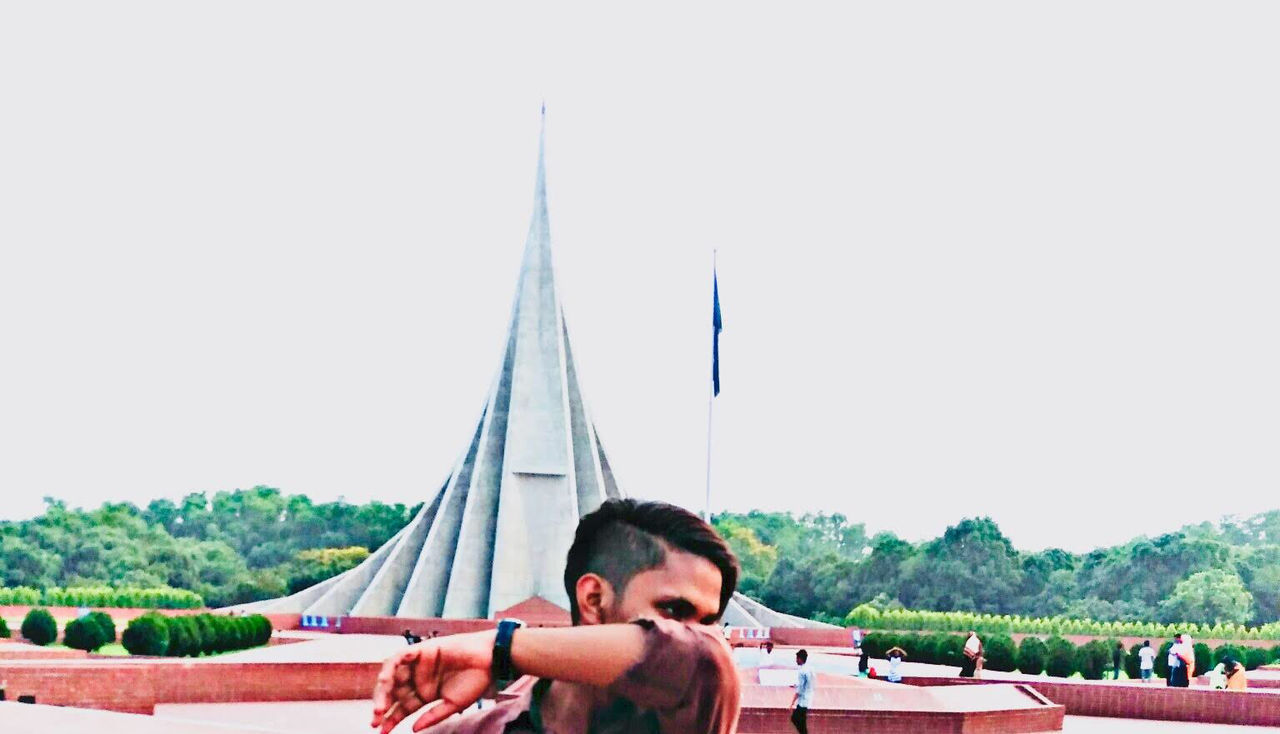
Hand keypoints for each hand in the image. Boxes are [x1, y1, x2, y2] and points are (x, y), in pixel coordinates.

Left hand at [371, 631, 496, 732]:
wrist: (489, 661)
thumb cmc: (475, 683)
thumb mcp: (453, 705)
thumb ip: (432, 716)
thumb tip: (413, 729)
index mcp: (424, 694)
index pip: (402, 708)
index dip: (391, 720)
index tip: (382, 732)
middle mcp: (417, 680)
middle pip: (393, 694)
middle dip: (382, 706)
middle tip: (376, 720)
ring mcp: (418, 665)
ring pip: (392, 676)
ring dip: (382, 690)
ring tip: (380, 706)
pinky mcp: (421, 650)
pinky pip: (399, 657)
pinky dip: (391, 667)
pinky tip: (387, 681)